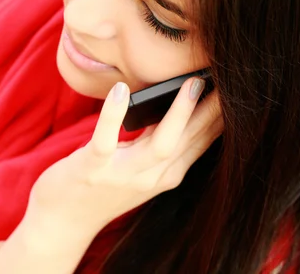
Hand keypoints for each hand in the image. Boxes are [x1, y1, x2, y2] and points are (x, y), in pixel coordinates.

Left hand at [28, 78, 223, 232]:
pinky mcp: (92, 168)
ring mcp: (122, 175)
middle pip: (189, 141)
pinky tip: (120, 90)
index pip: (202, 143)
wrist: (64, 221)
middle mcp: (150, 178)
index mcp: (165, 174)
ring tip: (191, 83)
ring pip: (160, 146)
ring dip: (178, 115)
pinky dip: (114, 115)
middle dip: (210, 111)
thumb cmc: (103, 186)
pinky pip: (105, 141)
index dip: (221, 117)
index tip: (236, 90)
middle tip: (225, 78)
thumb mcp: (140, 168)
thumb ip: (160, 143)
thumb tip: (182, 106)